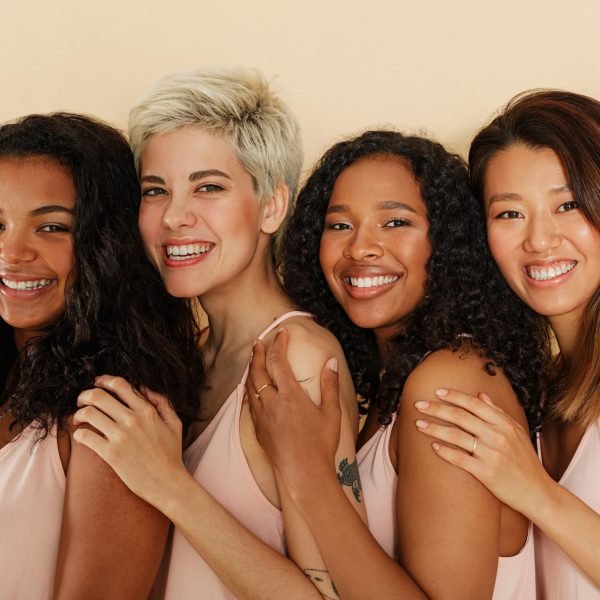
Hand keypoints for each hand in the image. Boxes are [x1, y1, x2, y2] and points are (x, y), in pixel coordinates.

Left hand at [73, 375, 188, 509]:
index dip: (103, 380)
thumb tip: (144, 388)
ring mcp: (121, 437)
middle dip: (85, 395)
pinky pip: (85, 437)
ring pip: (89, 414)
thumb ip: (162, 402)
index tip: (97, 383)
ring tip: (79, 418)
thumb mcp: (174, 423)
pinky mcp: (111, 454)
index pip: (119, 385)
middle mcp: (132, 420)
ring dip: (79, 413)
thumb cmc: (172, 454)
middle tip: (81, 400)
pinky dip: (78, 434)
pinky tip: (81, 436)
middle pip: (98, 396)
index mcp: (147, 410)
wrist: (168, 483)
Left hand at [247, 327, 340, 488]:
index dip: (279, 344)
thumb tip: (330, 361)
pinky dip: (249, 388)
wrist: (303, 475)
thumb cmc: (321, 445)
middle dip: (258, 353)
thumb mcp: (331, 413)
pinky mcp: (257, 429)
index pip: (279, 361)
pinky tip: (252, 386)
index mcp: (290, 396)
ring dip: (251, 369)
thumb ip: (329, 385)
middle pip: (258, 370)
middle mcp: (271, 403)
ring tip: (253, 358)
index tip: (281, 332)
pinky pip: (249, 402)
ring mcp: (262, 416)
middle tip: (259, 341)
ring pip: (250, 386)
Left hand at [413, 388, 552, 516]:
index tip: (436, 392)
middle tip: (418, 404)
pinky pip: (460, 459)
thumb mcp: (516, 432)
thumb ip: (497, 412)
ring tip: (418, 424)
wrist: (538, 492)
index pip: (474, 403)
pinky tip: (433, 446)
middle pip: (460, 416)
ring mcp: (491, 454)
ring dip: (434, 428)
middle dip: (436, 408)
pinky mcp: (486, 473)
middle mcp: (497, 435)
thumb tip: (480, 394)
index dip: (453, 396)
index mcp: (504, 423)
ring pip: (456, 435)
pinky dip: (445, 451)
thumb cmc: (525, 461)